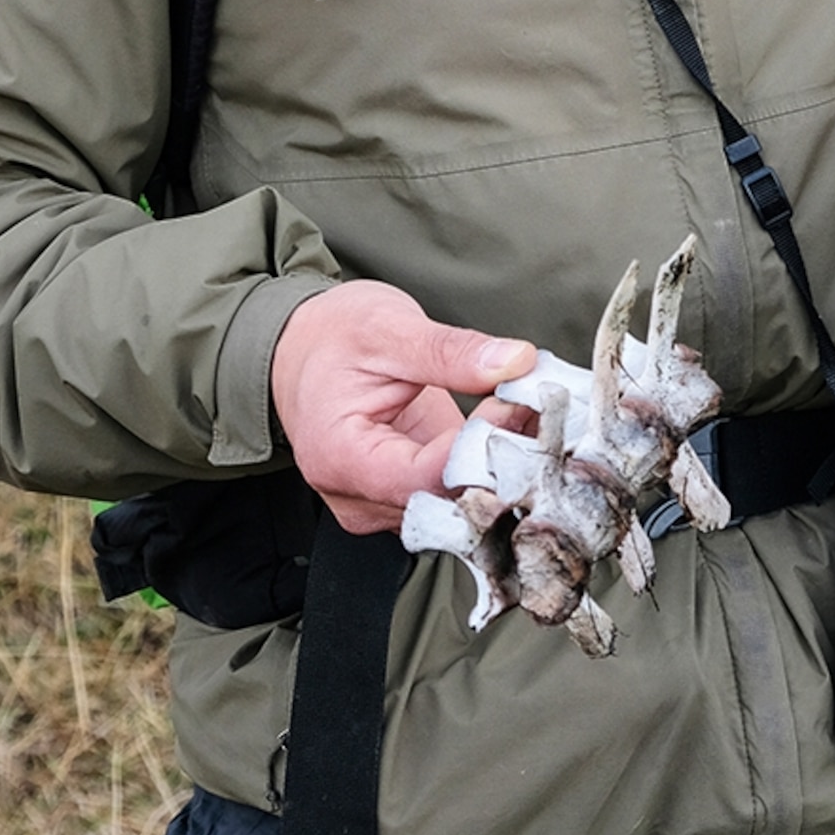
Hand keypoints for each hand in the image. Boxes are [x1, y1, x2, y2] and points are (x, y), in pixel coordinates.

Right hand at [270, 281, 537, 534]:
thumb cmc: (330, 337)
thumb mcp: (389, 328)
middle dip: (498, 458)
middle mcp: (358, 498)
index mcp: (341, 459)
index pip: (427, 479)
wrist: (297, 350)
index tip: (513, 400)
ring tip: (526, 411)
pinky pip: (454, 494)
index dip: (480, 447)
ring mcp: (381, 505)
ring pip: (457, 506)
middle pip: (446, 503)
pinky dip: (486, 465)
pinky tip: (508, 428)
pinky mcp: (405, 497)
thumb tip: (517, 362)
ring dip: (498, 463)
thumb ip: (451, 351)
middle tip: (537, 405)